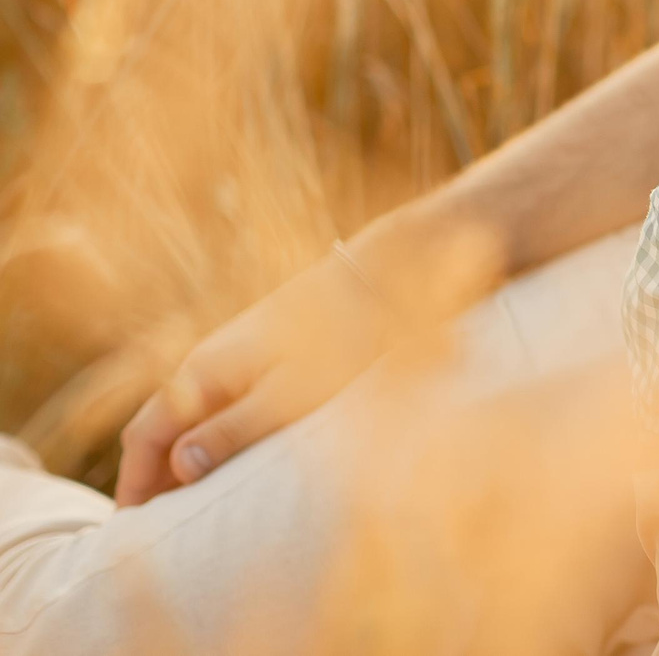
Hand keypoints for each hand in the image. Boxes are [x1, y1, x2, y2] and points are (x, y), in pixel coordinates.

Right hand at [115, 249, 391, 504]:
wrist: (371, 286)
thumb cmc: (334, 345)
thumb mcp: (285, 398)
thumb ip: (231, 432)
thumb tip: (177, 468)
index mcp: (200, 374)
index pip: (144, 436)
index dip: (134, 482)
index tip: (131, 528)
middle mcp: (203, 365)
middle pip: (157, 428)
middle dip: (149, 476)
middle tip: (157, 528)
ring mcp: (228, 360)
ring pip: (184, 418)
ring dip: (177, 459)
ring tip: (186, 507)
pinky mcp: (254, 360)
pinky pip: (212, 407)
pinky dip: (204, 439)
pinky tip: (224, 464)